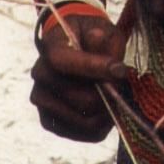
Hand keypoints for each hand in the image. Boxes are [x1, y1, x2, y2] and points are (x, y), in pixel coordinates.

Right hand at [30, 0, 134, 141]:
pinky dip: (101, 127)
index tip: (121, 70)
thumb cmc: (94, 38)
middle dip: (108, 95)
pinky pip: (82, 134)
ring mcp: (42, 100)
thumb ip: (108, 44)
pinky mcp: (49, 121)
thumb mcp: (105, 29)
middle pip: (80, 99)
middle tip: (124, 87)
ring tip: (117, 99)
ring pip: (83, 121)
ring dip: (107, 113)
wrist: (76, 47)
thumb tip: (113, 68)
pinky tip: (108, 111)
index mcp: (50, 48)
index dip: (93, 68)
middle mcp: (40, 75)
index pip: (63, 62)